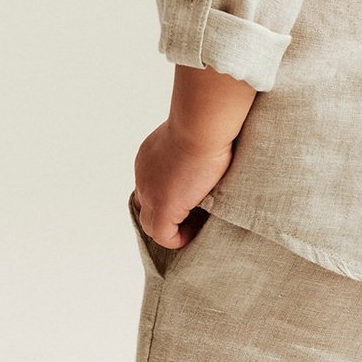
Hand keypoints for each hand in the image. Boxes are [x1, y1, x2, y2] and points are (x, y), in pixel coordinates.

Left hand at [133, 120, 232, 248]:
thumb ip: (197, 145)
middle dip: (166, 213)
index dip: (168, 193)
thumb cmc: (207, 123)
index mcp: (149, 156)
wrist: (201, 126)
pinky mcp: (162, 207)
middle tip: (192, 216)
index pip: (151, 183)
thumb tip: (218, 146)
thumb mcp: (198, 133)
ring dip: (172, 228)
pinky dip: (177, 239)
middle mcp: (144, 175)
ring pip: (150, 223)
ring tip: (196, 227)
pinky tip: (195, 234)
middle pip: (146, 204)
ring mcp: (150, 193)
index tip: (192, 195)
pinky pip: (162, 235)